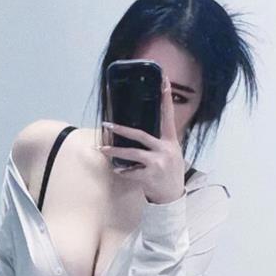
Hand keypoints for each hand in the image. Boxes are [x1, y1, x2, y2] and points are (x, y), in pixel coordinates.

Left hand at [100, 75, 184, 203]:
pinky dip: (123, 171)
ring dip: (115, 151)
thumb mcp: (171, 152)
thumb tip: (141, 128)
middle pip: (141, 135)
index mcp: (170, 140)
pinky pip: (131, 171)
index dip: (165, 97)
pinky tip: (117, 171)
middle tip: (107, 123)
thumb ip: (160, 140)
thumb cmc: (170, 171)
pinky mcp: (150, 176)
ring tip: (102, 148)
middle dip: (122, 130)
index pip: (168, 115)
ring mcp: (158, 163)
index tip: (163, 80)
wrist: (174, 195)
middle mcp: (165, 149)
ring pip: (132, 153)